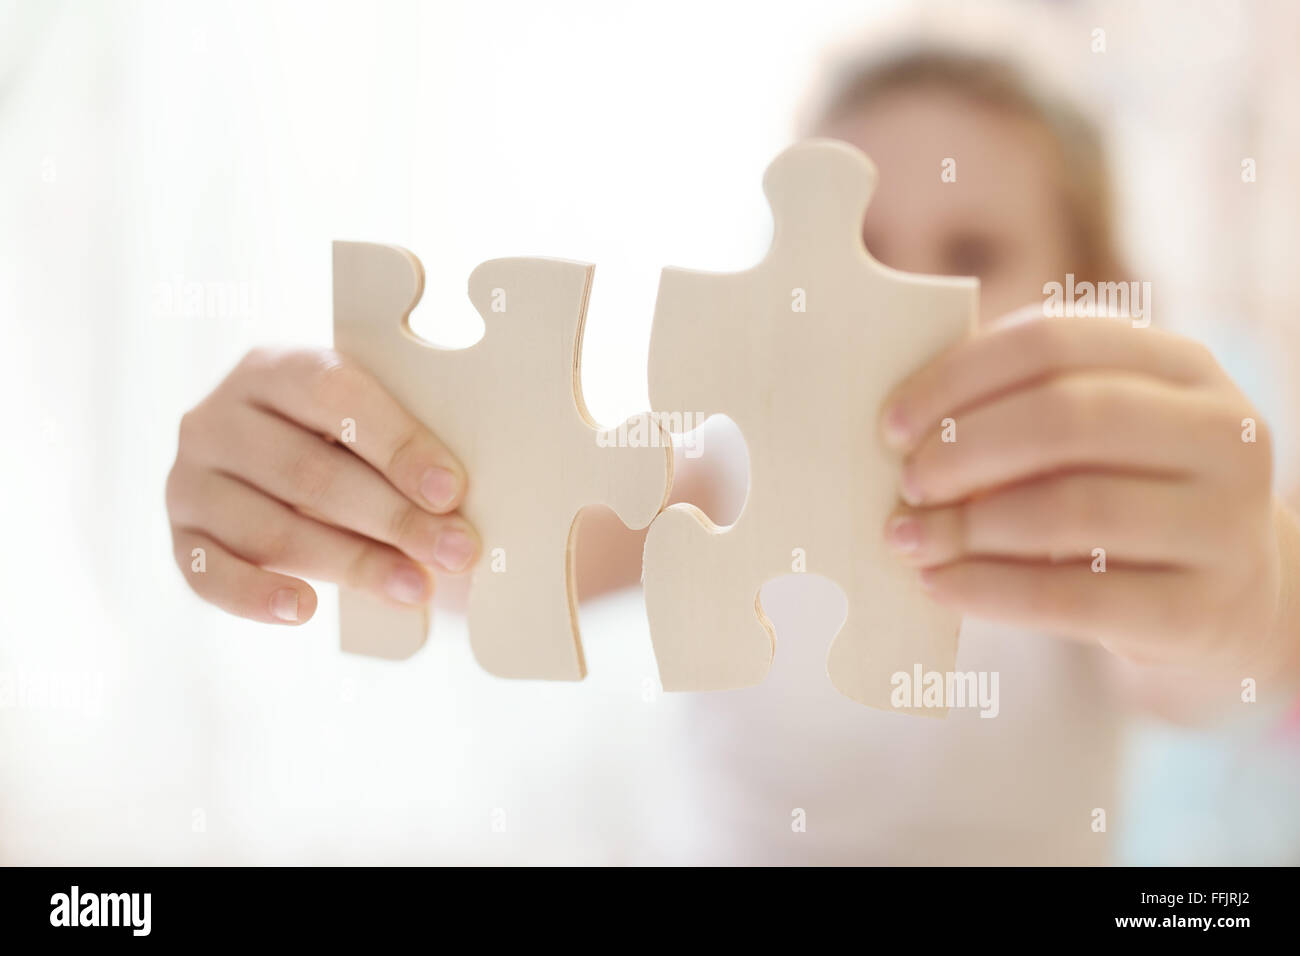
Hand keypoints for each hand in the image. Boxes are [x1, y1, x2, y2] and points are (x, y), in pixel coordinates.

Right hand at [167, 348, 479, 623]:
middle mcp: (217, 418)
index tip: (451, 491)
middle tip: (455, 551)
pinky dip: (258, 596)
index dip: (396, 444)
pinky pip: (210, 574)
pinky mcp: (180, 537)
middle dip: (393, 518)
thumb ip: (401, 443)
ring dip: (350, 564)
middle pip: (308, 472)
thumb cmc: (344, 440)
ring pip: (271, 530)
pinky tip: (306, 609)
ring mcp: (189, 479)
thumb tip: (458, 503)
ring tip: (415, 588)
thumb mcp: (366, 418)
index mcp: (274, 368)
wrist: (273, 461)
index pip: (334, 395)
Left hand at [880, 314, 1293, 675]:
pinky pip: (1075, 598)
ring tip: (910, 538)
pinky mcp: (1199, 609)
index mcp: (1182, 364)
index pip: (1053, 340)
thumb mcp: (1095, 436)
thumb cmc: (1124, 494)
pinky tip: (939, 585)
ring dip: (968, 526)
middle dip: (965, 450)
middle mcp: (1222, 432)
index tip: (893, 425)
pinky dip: (989, 590)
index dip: (958, 378)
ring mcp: (1224, 523)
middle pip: (1067, 418)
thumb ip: (1018, 410)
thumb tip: (903, 428)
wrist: (1228, 597)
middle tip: (908, 484)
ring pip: (1072, 509)